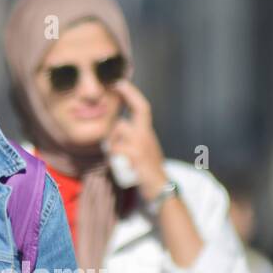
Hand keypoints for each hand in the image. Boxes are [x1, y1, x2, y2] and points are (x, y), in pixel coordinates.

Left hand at [107, 80, 166, 197]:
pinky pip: (117, 148)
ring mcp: (143, 145)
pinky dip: (111, 153)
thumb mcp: (142, 149)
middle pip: (141, 108)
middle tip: (116, 85)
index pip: (143, 107)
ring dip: (111, 138)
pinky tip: (114, 162)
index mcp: (147, 133)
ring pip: (121, 129)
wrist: (160, 189)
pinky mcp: (138, 158)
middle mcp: (147, 135)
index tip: (120, 82)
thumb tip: (116, 127)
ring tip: (111, 152)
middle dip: (129, 94)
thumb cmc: (148, 171)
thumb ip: (132, 137)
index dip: (132, 93)